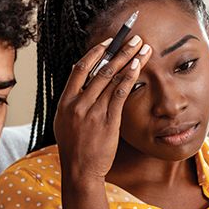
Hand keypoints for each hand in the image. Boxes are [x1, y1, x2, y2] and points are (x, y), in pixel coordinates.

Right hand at [53, 35, 151, 184]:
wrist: (79, 171)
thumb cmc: (75, 148)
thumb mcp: (65, 123)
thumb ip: (73, 102)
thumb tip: (83, 83)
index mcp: (65, 102)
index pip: (79, 69)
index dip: (96, 53)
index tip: (110, 41)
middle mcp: (77, 104)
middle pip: (100, 69)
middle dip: (120, 50)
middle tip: (134, 38)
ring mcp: (92, 112)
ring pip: (111, 78)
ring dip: (129, 59)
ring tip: (143, 47)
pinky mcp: (107, 121)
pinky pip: (120, 94)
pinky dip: (129, 78)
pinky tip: (138, 67)